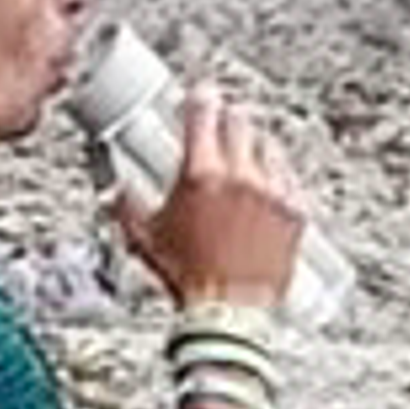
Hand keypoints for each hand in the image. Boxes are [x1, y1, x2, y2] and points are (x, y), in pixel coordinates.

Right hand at [120, 79, 307, 314]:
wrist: (230, 314)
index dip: (199, 97)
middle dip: (227, 119)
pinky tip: (266, 186)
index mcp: (201, 173)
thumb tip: (114, 188)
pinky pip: (290, 178)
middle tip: (220, 124)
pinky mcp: (294, 211)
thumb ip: (126, 204)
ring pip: (268, 146)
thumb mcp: (145, 237)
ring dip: (254, 146)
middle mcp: (240, 175)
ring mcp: (272, 192)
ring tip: (243, 159)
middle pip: (240, 121)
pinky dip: (277, 177)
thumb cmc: (188, 278)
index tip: (198, 95)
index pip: (203, 111)